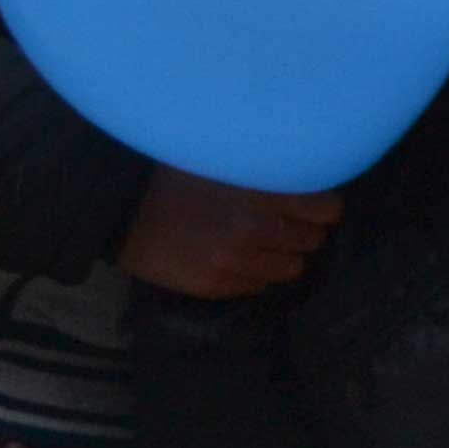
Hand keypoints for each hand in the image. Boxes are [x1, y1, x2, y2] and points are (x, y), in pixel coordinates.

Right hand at [118, 169, 340, 298]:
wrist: (120, 209)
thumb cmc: (178, 177)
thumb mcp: (230, 161)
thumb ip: (272, 170)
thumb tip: (315, 171)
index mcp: (265, 191)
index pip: (327, 210)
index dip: (321, 210)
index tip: (312, 209)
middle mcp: (256, 228)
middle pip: (312, 241)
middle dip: (302, 233)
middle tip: (282, 225)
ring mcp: (235, 260)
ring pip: (290, 268)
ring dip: (281, 257)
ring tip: (259, 244)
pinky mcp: (215, 284)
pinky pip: (257, 286)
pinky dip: (253, 274)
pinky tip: (234, 258)